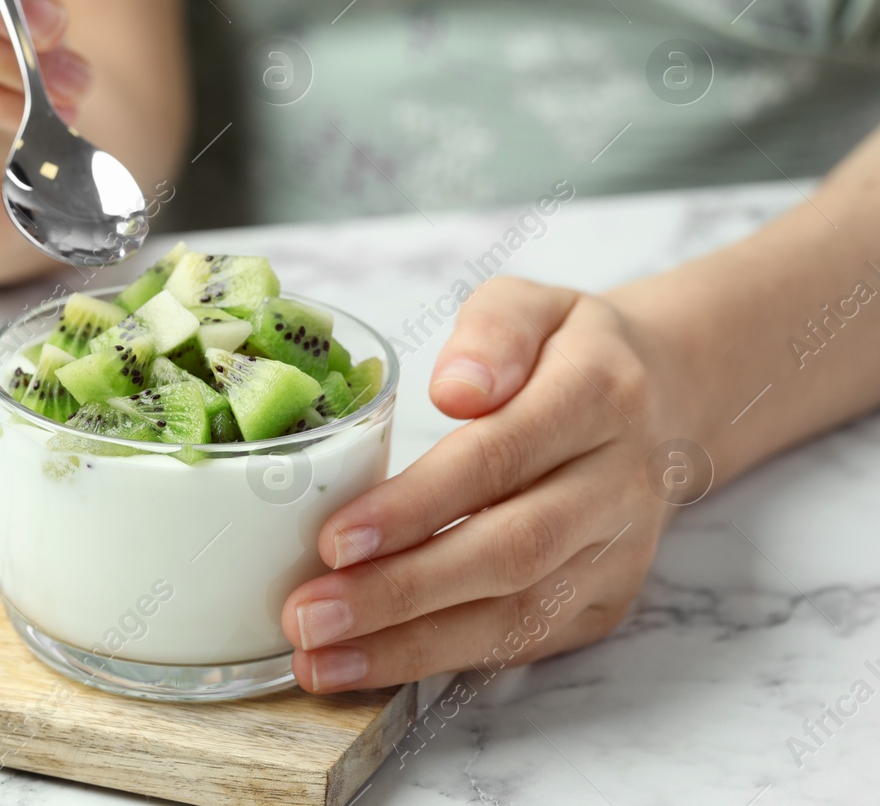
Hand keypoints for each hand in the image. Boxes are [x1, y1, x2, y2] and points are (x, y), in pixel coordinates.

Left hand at [282, 277, 686, 691]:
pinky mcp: (604, 603)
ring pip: (515, 615)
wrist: (661, 402)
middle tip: (307, 614)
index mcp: (598, 396)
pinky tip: (365, 664)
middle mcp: (619, 484)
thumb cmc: (564, 352)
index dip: (415, 506)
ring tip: (319, 658)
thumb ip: (493, 332)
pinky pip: (521, 643)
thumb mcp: (530, 304)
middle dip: (400, 592)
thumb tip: (457, 389)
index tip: (335, 538)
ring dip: (409, 646)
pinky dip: (439, 660)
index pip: (498, 458)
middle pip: (508, 551)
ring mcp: (618, 554)